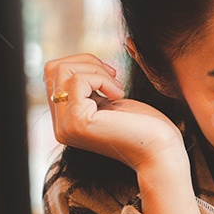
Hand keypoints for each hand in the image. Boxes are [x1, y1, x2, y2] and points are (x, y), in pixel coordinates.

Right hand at [45, 53, 184, 171]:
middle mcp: (60, 126)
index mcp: (66, 121)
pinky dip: (102, 79)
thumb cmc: (145, 126)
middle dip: (87, 62)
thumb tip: (75, 64)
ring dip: (96, 70)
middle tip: (114, 77)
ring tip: (117, 88)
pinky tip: (119, 95)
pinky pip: (79, 80)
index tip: (111, 76)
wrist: (161, 151)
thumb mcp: (109, 103)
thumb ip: (88, 90)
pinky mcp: (78, 122)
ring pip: (62, 71)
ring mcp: (66, 126)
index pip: (53, 77)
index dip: (82, 65)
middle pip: (53, 69)